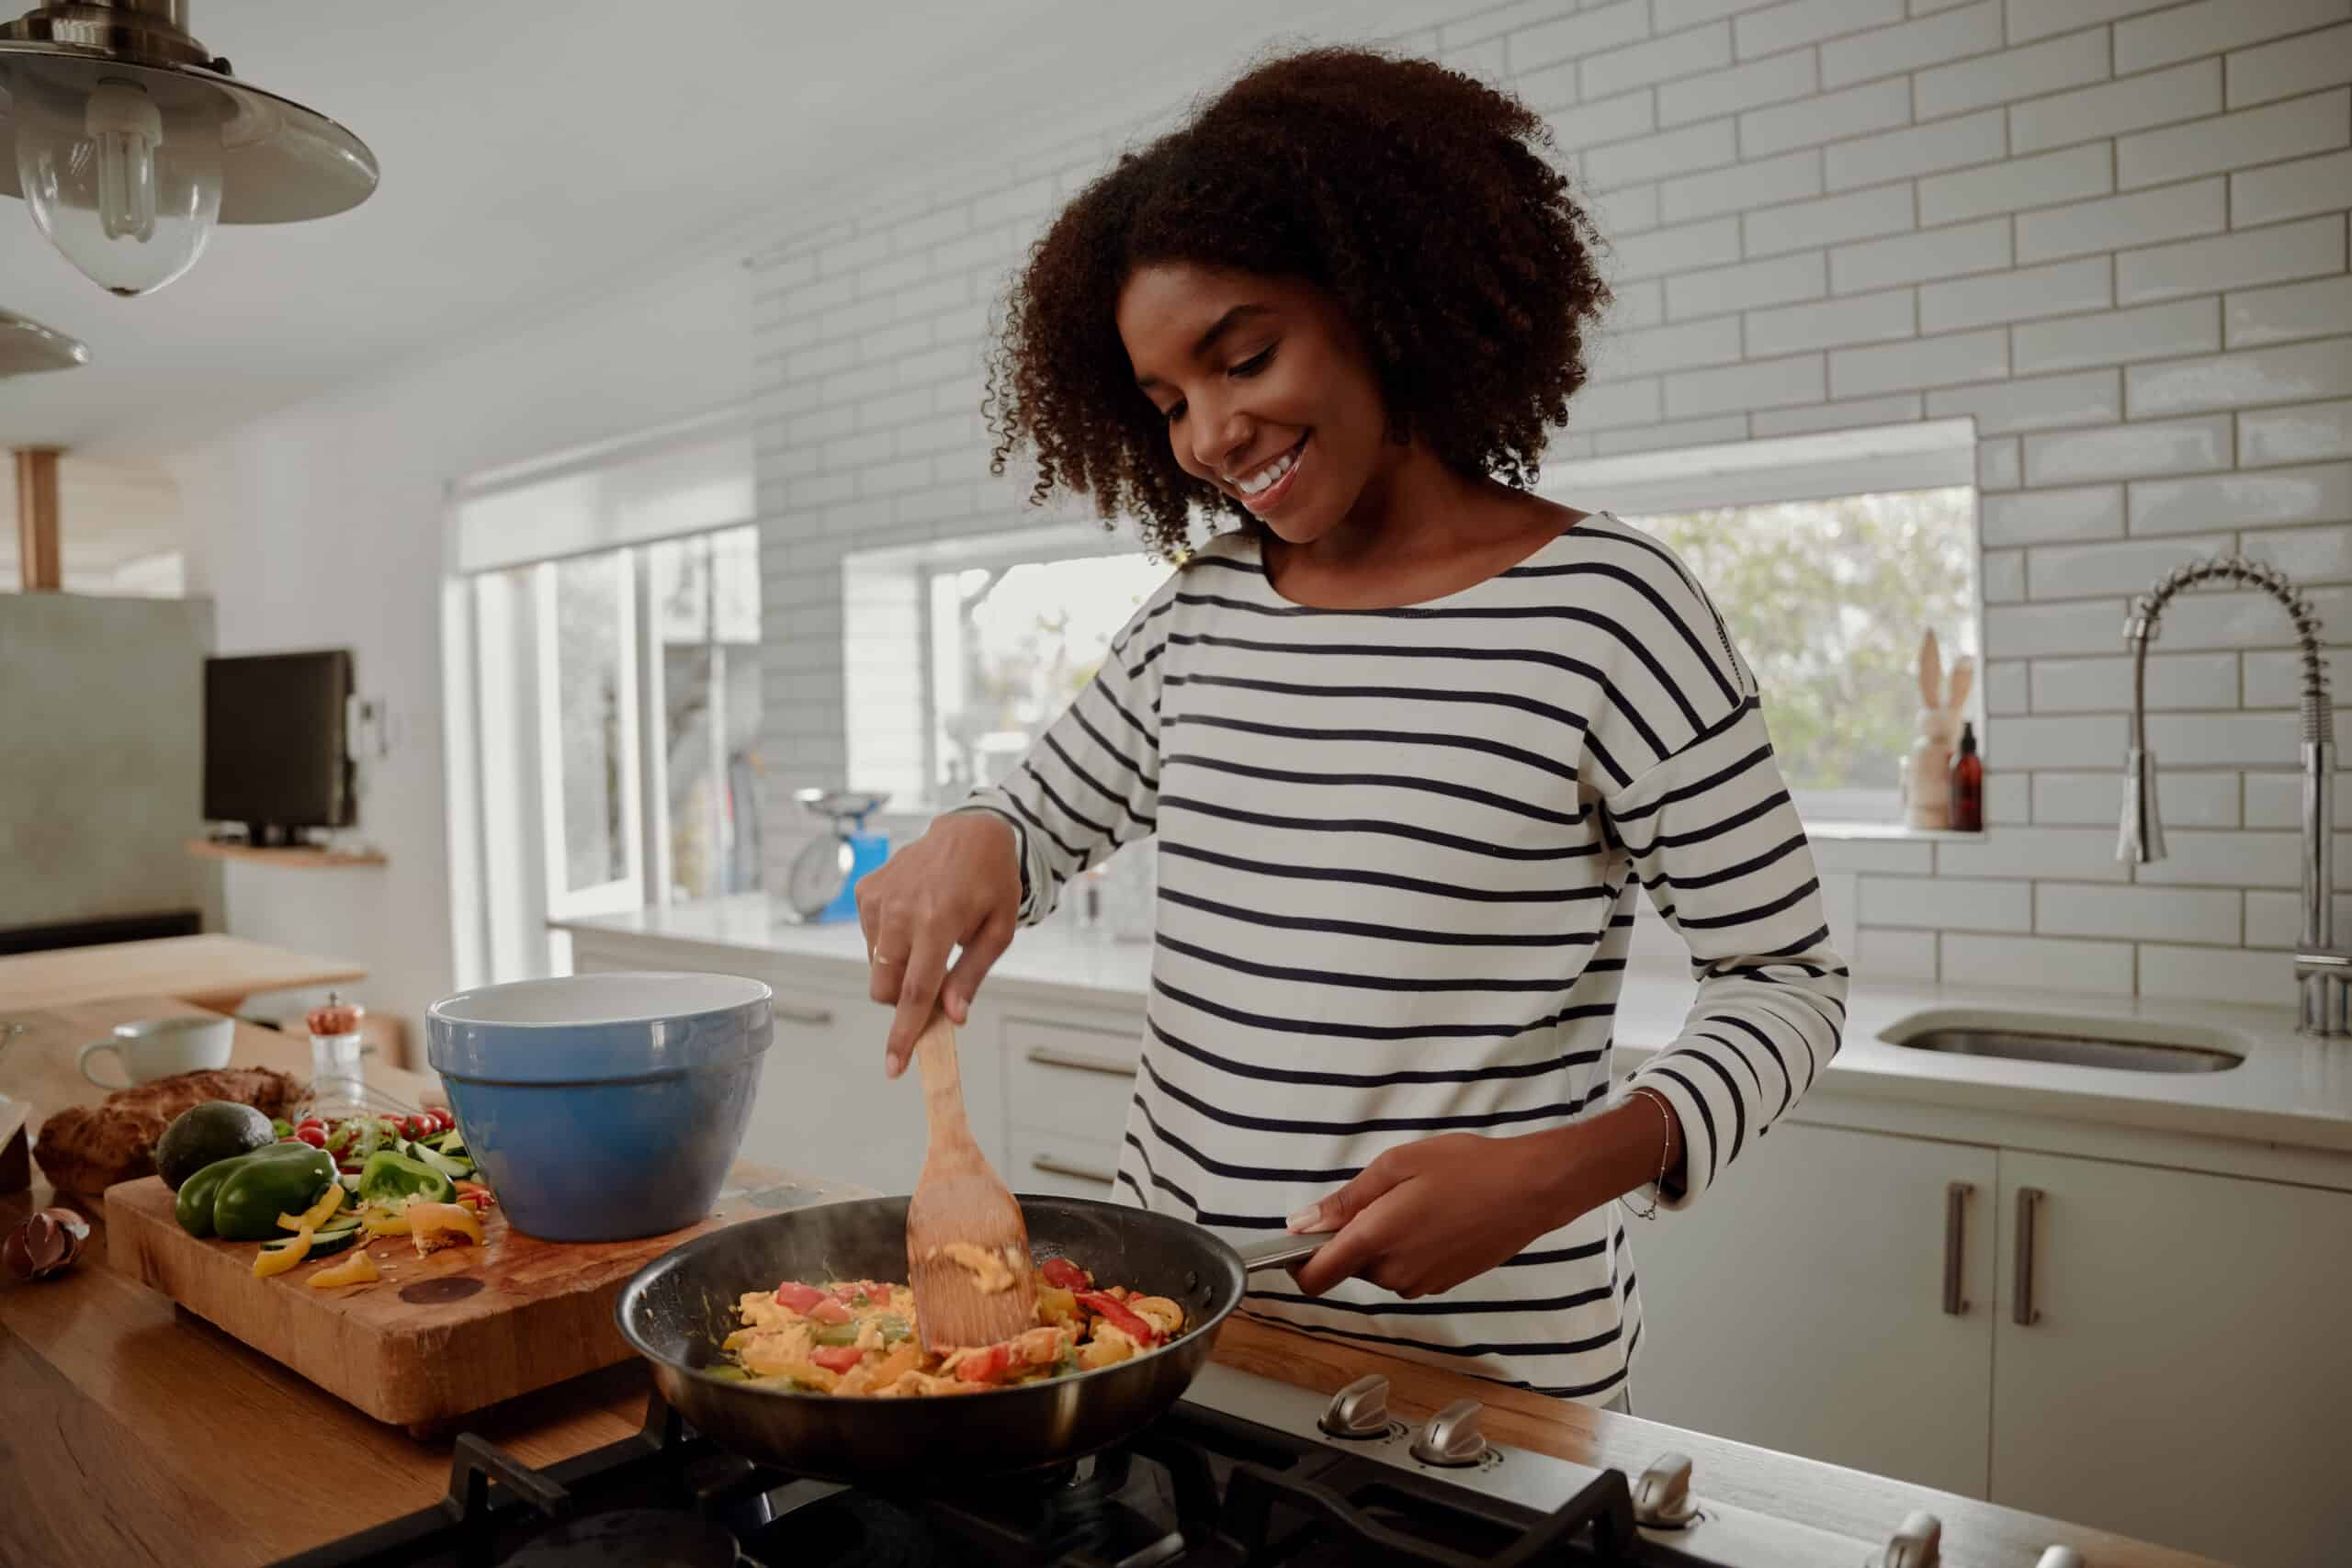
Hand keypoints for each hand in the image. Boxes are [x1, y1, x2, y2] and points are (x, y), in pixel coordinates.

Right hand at [856, 811, 1021, 1077]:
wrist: (970, 832)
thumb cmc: (991, 883)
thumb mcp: (999, 930)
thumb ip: (972, 974)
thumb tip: (952, 1017)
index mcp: (938, 921)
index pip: (915, 991)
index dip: (904, 1032)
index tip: (894, 1066)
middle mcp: (900, 909)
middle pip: (885, 986)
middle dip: (904, 998)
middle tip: (934, 977)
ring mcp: (878, 898)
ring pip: (876, 966)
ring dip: (899, 967)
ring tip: (930, 934)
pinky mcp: (865, 891)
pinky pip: (870, 940)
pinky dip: (890, 942)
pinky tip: (914, 917)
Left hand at [1286, 1106, 1668, 1299]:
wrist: (1529, 1190)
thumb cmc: (1466, 1168)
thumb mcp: (1396, 1166)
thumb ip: (1344, 1200)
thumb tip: (1301, 1224)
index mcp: (1376, 1240)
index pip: (1316, 1276)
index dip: (1298, 1262)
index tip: (1301, 1238)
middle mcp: (1395, 1273)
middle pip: (1349, 1266)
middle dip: (1353, 1236)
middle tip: (1385, 1194)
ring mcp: (1421, 1283)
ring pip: (1379, 1268)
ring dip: (1383, 1242)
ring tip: (1418, 1201)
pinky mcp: (1444, 1284)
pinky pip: (1407, 1271)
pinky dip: (1409, 1248)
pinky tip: (1436, 1218)